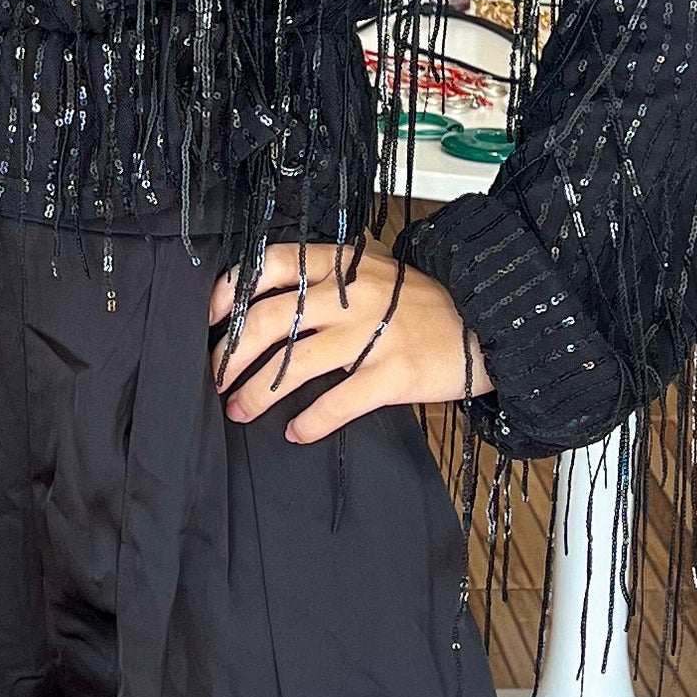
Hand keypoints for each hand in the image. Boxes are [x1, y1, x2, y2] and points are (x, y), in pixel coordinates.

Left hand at [208, 237, 492, 444]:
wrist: (486, 322)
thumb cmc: (420, 300)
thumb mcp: (373, 271)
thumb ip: (327, 279)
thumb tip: (266, 303)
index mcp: (342, 264)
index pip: (273, 265)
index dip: (233, 290)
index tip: (211, 317)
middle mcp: (351, 296)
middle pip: (270, 320)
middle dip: (232, 353)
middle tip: (215, 378)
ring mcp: (372, 335)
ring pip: (295, 365)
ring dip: (258, 392)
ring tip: (239, 410)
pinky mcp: (393, 374)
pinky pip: (338, 402)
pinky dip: (311, 421)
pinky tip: (296, 433)